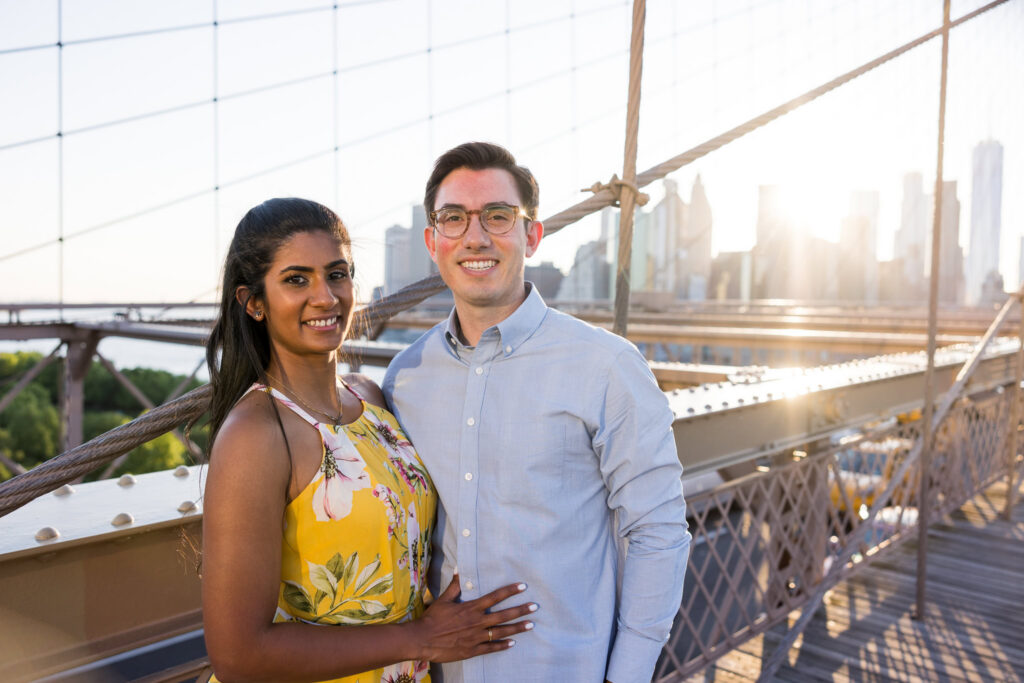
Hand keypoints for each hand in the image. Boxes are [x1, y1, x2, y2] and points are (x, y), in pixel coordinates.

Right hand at [410, 574, 536, 662]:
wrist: (422, 640)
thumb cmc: (433, 619)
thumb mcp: (443, 600)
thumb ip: (454, 586)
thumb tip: (458, 569)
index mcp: (471, 608)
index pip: (495, 597)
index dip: (510, 591)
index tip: (523, 586)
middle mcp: (477, 622)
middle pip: (503, 615)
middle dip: (520, 610)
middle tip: (534, 607)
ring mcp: (476, 637)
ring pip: (501, 632)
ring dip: (517, 628)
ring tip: (531, 625)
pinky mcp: (472, 650)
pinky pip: (491, 648)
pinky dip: (502, 646)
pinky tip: (513, 643)